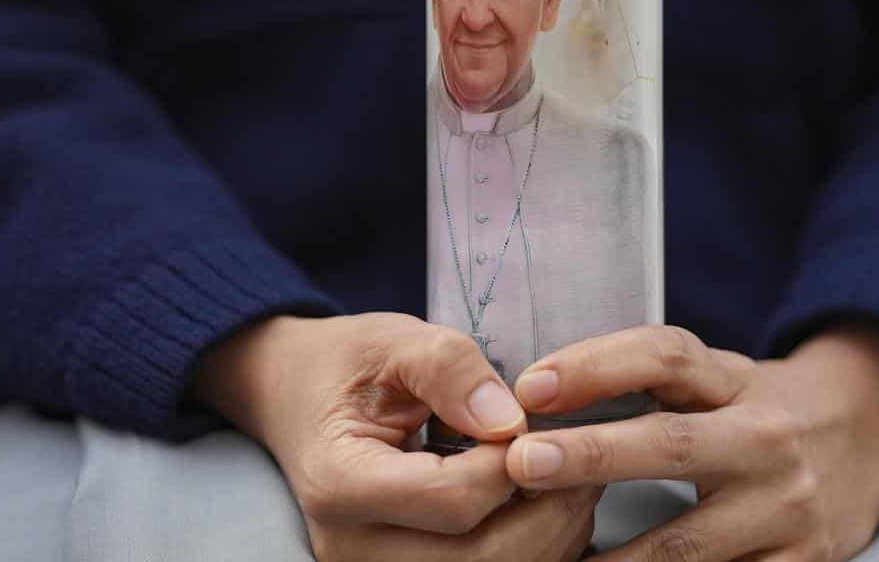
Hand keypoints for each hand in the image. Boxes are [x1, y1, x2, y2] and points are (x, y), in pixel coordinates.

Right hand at [195, 313, 599, 560]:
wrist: (295, 400)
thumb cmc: (345, 366)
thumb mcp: (392, 340)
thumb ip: (449, 368)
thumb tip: (510, 420)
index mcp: (340, 484)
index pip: (453, 500)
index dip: (514, 464)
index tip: (536, 422)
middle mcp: (351, 547)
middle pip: (481, 560)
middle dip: (550, 510)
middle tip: (583, 457)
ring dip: (551, 536)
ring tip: (570, 479)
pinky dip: (535, 551)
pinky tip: (546, 507)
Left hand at [504, 325, 878, 561]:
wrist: (873, 438)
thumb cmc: (759, 408)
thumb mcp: (717, 377)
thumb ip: (644, 381)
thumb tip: (532, 401)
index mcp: (735, 380)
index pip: (665, 357)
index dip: (596, 365)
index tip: (530, 386)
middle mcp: (766, 439)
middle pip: (671, 444)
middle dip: (592, 455)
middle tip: (521, 463)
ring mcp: (787, 510)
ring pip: (685, 545)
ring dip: (611, 560)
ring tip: (548, 557)